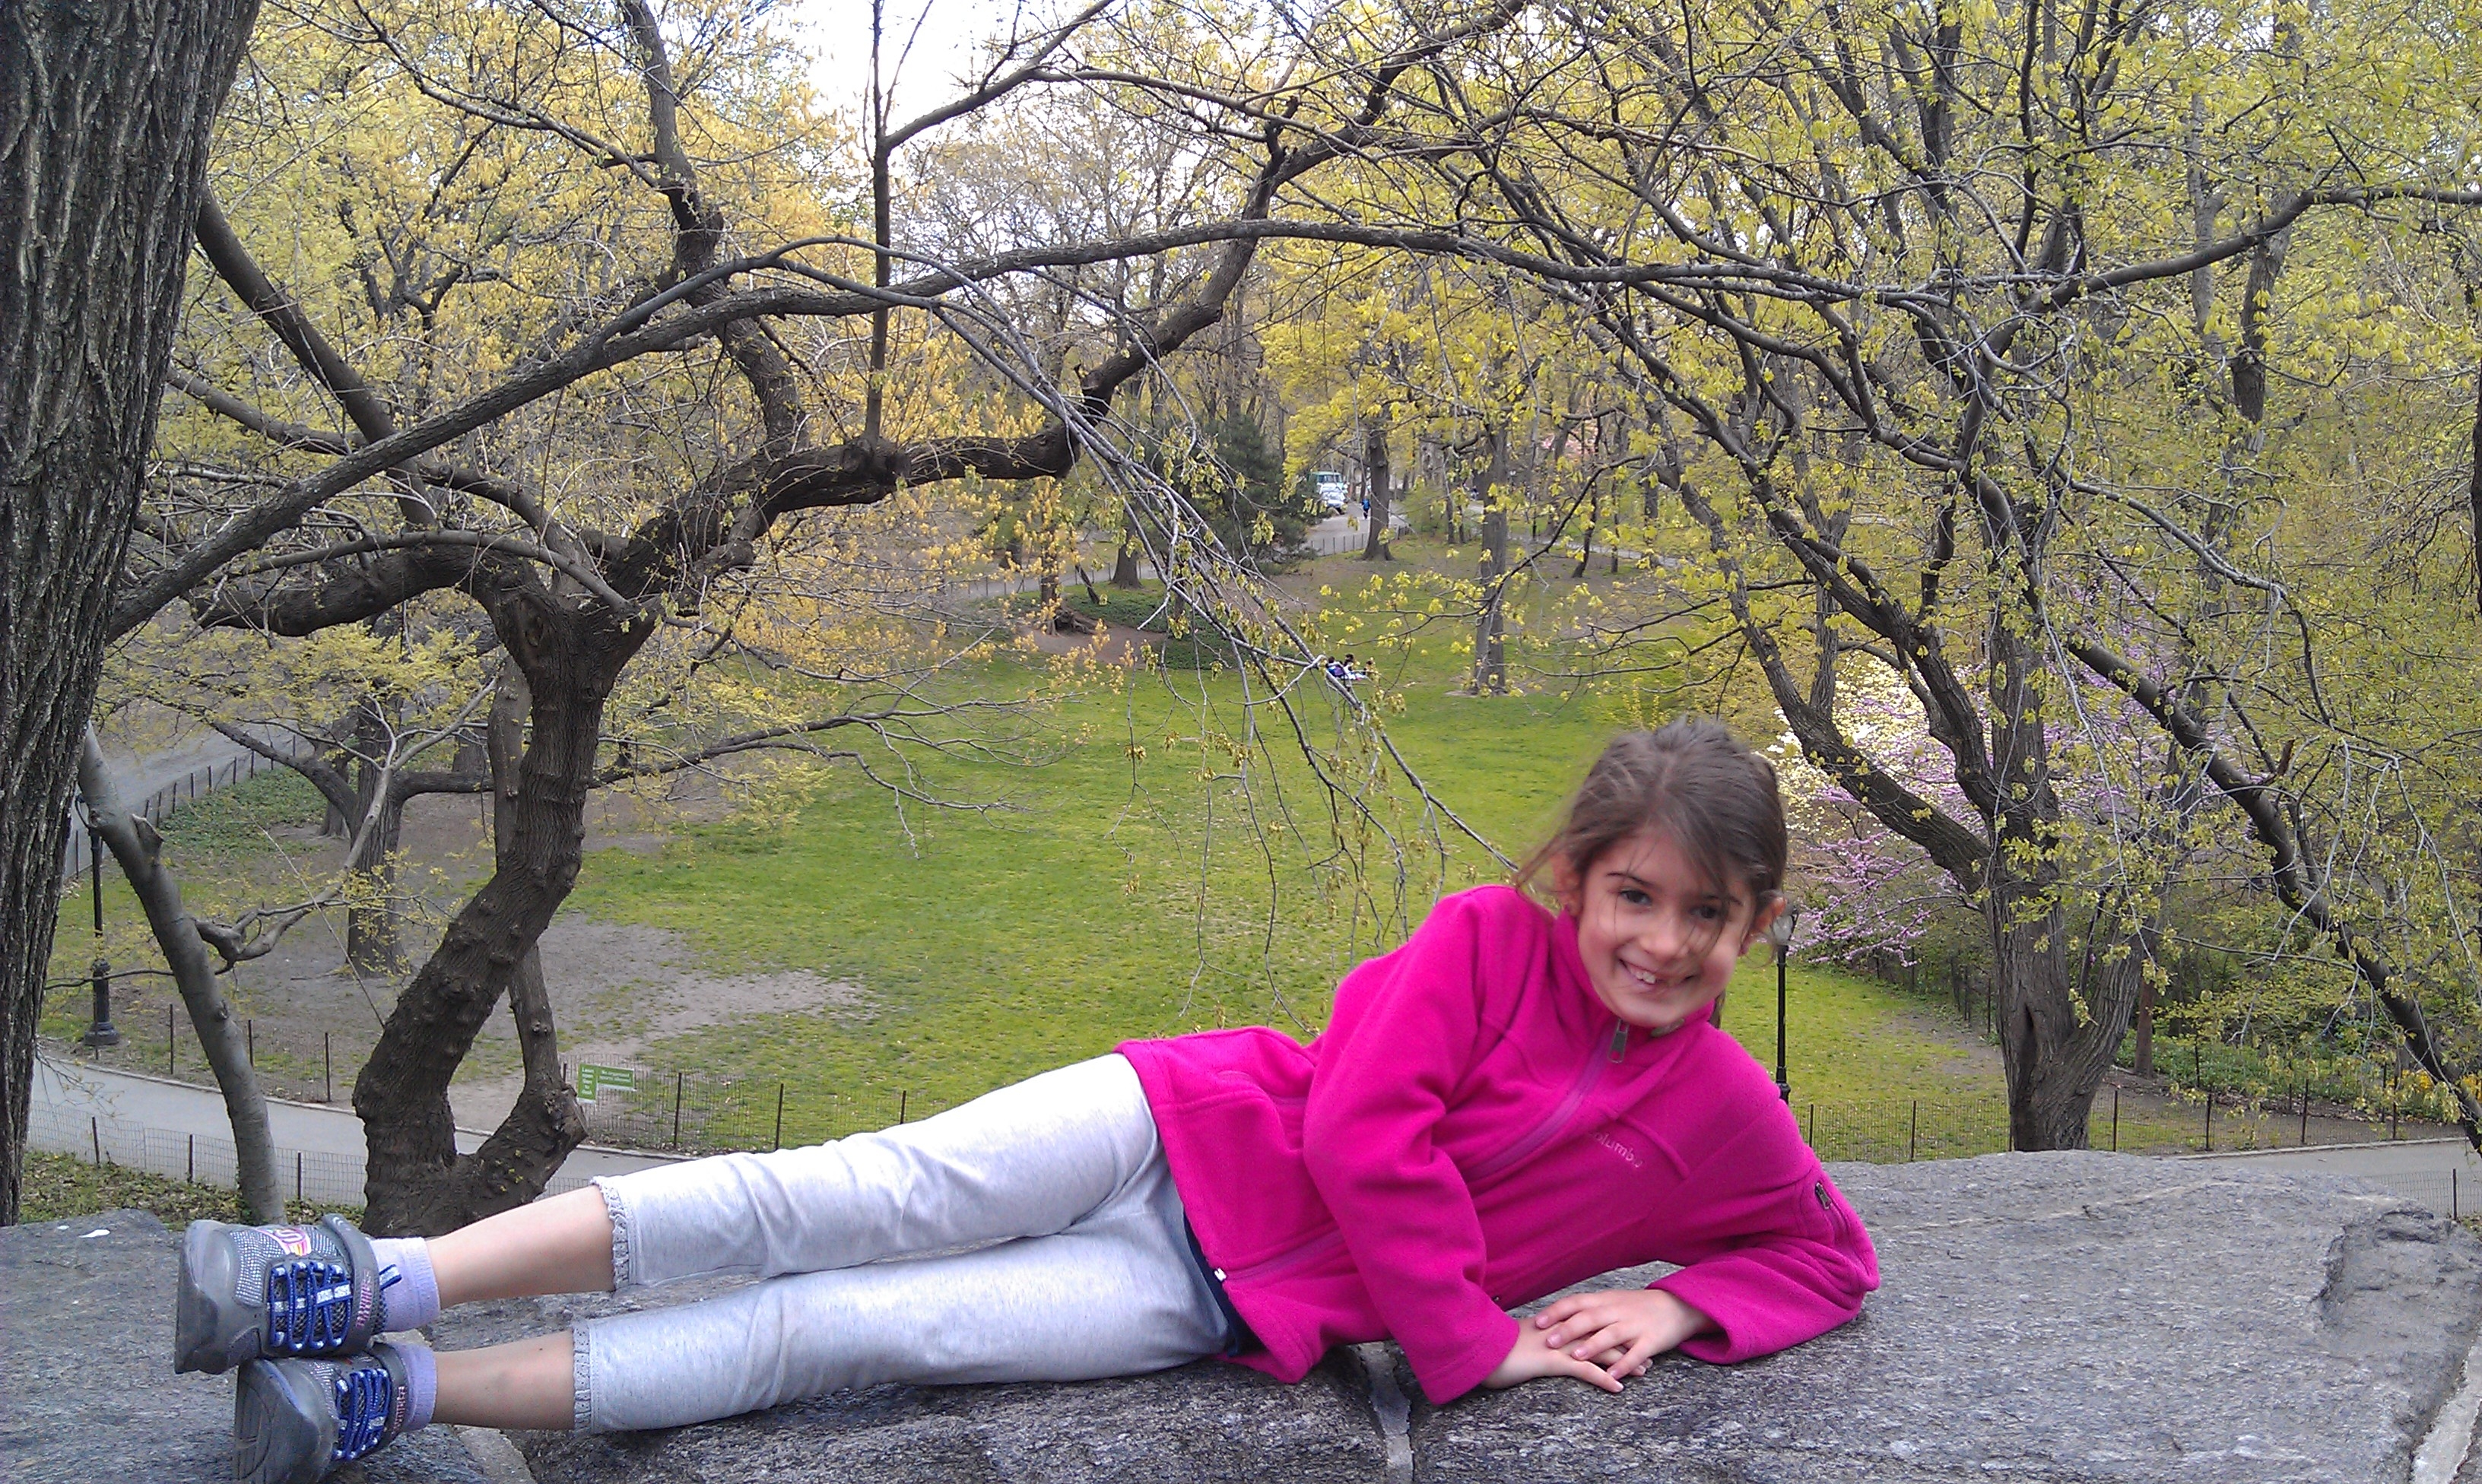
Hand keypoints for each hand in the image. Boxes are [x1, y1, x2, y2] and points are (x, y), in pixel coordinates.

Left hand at [1514, 1288, 1713, 1390]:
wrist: (1677, 1306)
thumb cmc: (1637, 1307)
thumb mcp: (1611, 1301)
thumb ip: (1587, 1309)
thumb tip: (1556, 1316)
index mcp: (1605, 1300)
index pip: (1576, 1302)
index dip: (1556, 1312)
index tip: (1537, 1322)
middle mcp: (1617, 1311)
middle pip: (1590, 1318)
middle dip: (1568, 1329)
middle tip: (1549, 1341)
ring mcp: (1635, 1325)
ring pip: (1611, 1334)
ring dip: (1593, 1346)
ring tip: (1576, 1357)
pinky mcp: (1651, 1341)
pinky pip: (1636, 1353)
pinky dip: (1624, 1365)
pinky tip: (1612, 1376)